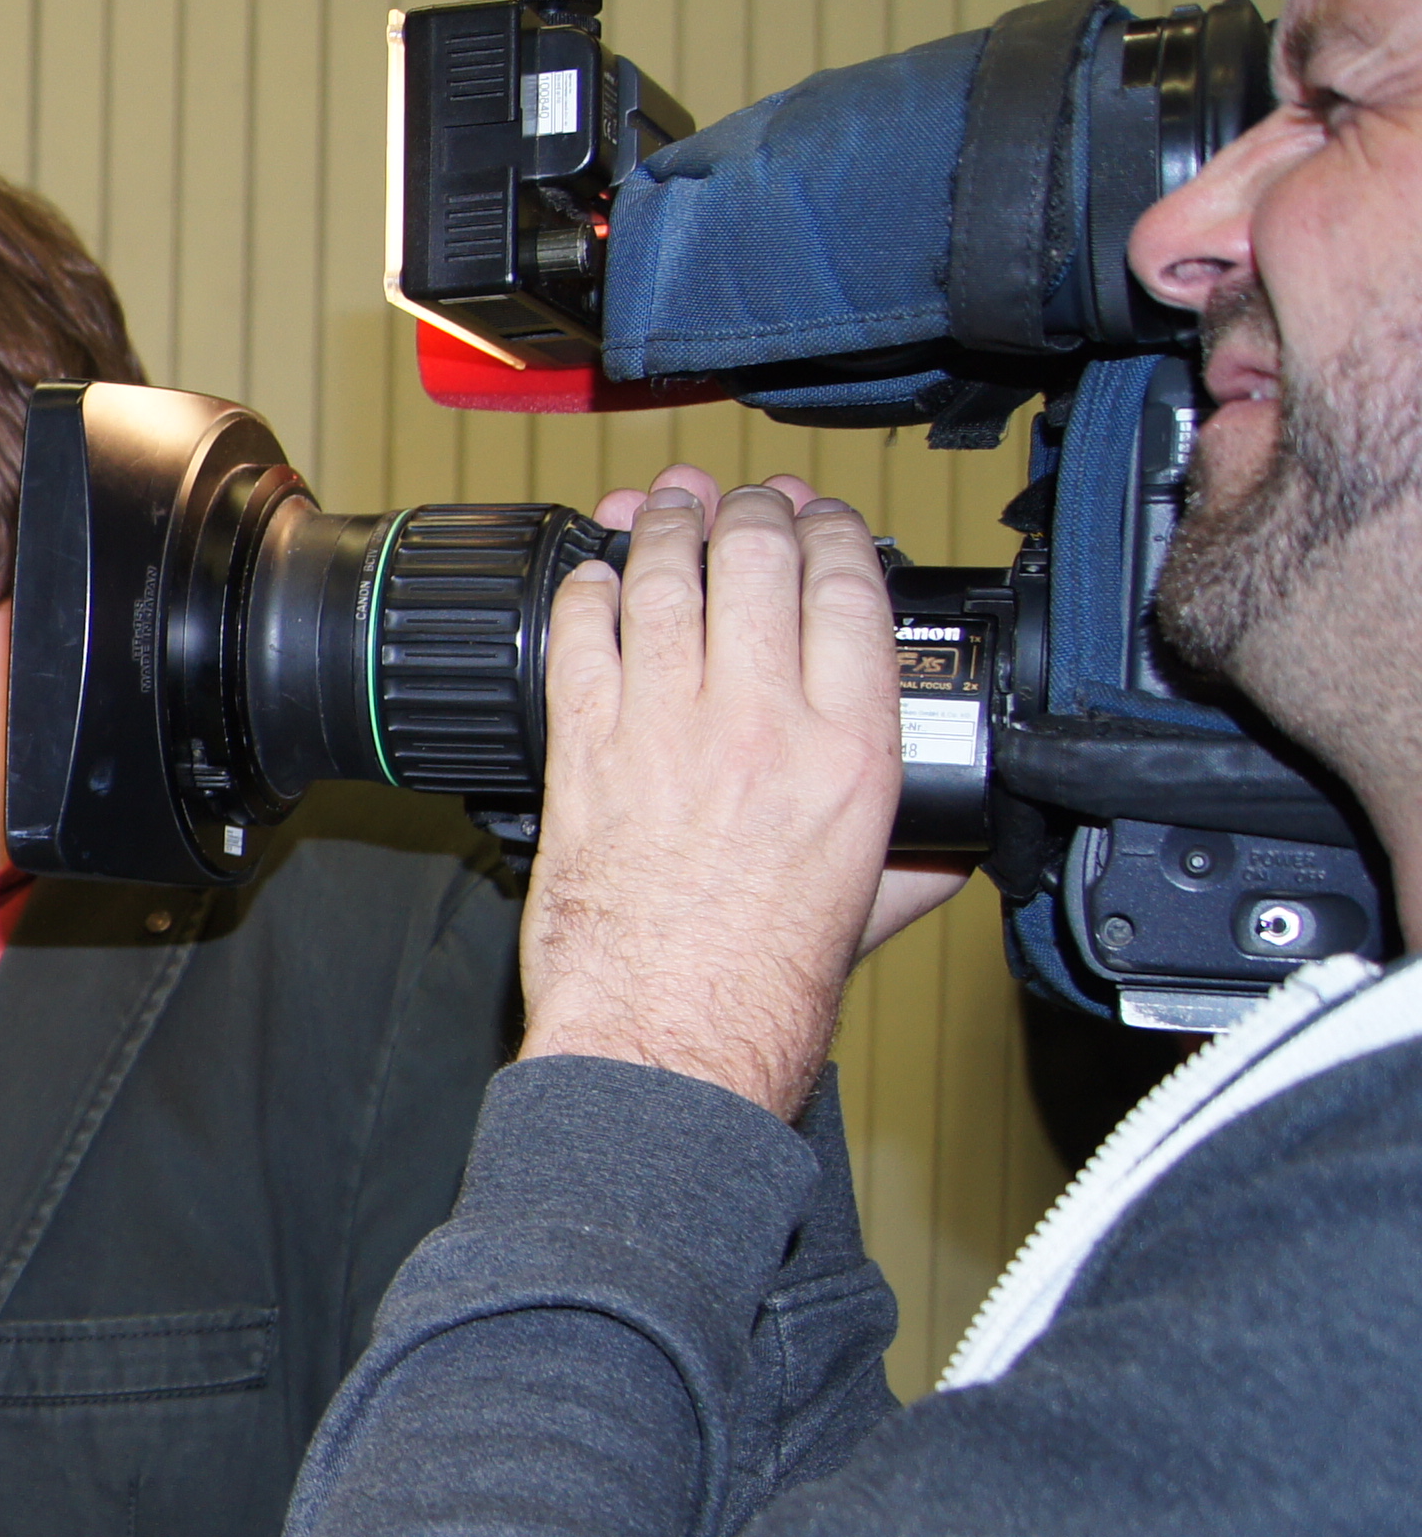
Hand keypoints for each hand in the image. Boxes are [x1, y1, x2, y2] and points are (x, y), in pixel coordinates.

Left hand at [519, 468, 913, 1118]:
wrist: (670, 1035)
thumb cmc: (764, 986)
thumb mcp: (882, 903)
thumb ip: (925, 848)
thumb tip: (956, 825)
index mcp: (848, 752)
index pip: (849, 589)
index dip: (834, 531)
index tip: (824, 522)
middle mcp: (757, 724)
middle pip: (755, 558)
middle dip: (751, 510)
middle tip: (744, 501)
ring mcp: (662, 729)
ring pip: (662, 579)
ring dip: (663, 526)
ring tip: (667, 506)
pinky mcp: (583, 750)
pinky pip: (580, 636)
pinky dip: (585, 590)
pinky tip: (593, 577)